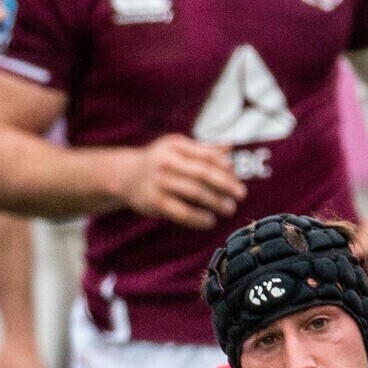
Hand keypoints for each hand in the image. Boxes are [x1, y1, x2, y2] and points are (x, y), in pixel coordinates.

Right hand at [116, 134, 244, 229]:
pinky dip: (199, 218)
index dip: (226, 168)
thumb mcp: (178, 148)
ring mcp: (160, 182)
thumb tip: (231, 148)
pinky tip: (210, 221)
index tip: (238, 179)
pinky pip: (182, 212)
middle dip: (226, 186)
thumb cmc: (160, 161)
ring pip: (195, 193)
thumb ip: (204, 149)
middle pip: (203, 174)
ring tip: (229, 209)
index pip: (207, 156)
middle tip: (242, 195)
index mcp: (176, 146)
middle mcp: (167, 161)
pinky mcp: (155, 201)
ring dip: (216, 203)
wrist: (125, 175)